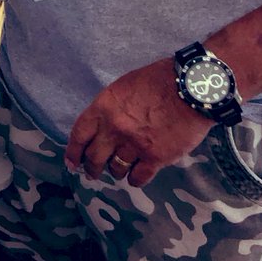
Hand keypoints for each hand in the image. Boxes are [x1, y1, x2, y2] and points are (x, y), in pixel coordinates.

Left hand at [64, 58, 213, 186]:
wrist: (190, 88)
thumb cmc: (158, 81)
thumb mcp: (124, 87)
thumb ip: (110, 107)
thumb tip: (103, 125)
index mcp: (104, 107)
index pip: (80, 134)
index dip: (73, 151)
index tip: (71, 163)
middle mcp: (115, 128)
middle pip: (95, 156)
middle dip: (92, 168)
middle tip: (92, 173)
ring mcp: (134, 145)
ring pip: (116, 168)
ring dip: (115, 171)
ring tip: (118, 170)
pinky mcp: (156, 158)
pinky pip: (138, 177)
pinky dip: (134, 179)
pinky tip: (135, 177)